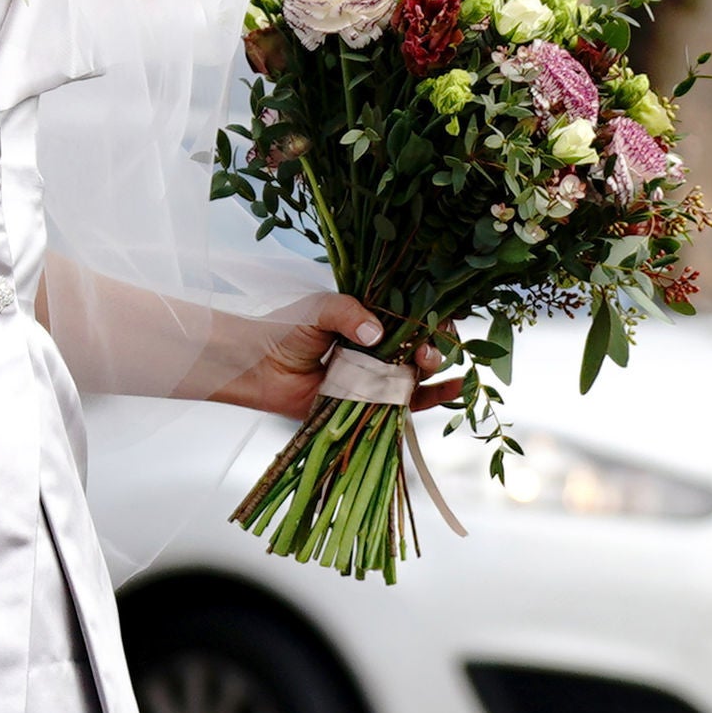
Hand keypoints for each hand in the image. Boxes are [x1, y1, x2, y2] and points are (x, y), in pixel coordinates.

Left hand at [208, 294, 460, 421]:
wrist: (256, 366)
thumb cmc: (283, 330)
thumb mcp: (318, 309)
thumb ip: (348, 313)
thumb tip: (376, 332)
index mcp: (370, 318)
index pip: (412, 314)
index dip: (429, 315)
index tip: (437, 317)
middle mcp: (378, 346)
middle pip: (420, 343)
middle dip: (431, 343)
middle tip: (424, 346)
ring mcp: (375, 375)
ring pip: (416, 372)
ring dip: (430, 366)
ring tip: (426, 360)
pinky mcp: (369, 403)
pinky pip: (407, 402)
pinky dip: (433, 396)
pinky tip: (456, 386)